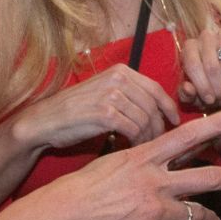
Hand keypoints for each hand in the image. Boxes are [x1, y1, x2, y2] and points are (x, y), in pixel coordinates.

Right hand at [10, 63, 177, 151]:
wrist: (46, 121)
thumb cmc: (76, 111)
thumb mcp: (104, 93)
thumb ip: (128, 95)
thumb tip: (157, 111)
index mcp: (120, 71)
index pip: (155, 88)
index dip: (168, 107)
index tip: (175, 121)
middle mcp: (118, 79)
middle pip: (153, 106)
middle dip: (160, 127)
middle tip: (159, 142)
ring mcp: (111, 95)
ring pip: (146, 120)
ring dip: (148, 138)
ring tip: (144, 148)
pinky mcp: (105, 114)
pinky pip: (134, 130)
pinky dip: (137, 143)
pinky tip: (132, 149)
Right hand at [25, 106, 220, 219]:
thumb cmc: (80, 190)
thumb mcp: (113, 164)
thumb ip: (143, 166)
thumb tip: (165, 169)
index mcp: (144, 158)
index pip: (188, 136)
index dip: (218, 124)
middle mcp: (154, 182)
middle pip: (208, 178)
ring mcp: (154, 213)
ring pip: (196, 216)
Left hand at [177, 27, 220, 109]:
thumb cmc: (210, 90)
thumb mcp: (195, 97)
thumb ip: (187, 95)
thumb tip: (188, 88)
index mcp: (189, 48)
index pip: (193, 65)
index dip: (201, 86)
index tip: (209, 100)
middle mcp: (205, 37)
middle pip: (211, 65)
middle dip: (217, 88)